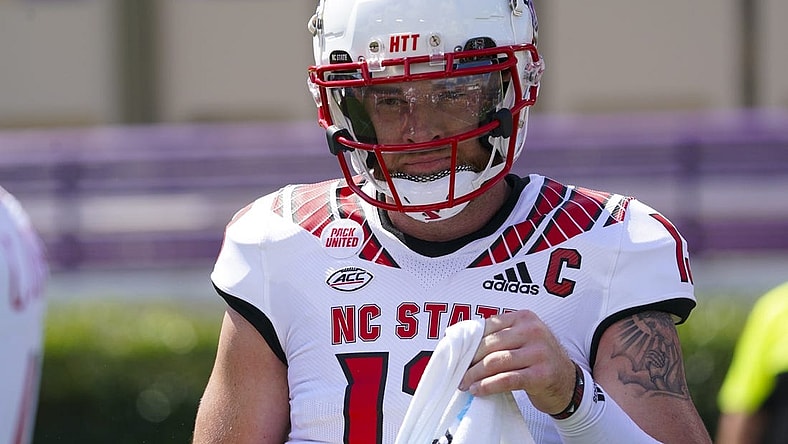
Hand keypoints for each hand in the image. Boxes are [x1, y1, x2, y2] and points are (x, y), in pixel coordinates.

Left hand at [458, 310, 576, 415]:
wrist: (568, 383)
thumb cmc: (538, 360)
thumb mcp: (523, 339)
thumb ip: (500, 336)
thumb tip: (463, 343)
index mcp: (524, 317)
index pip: (488, 326)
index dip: (469, 342)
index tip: (456, 354)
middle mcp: (533, 331)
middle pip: (489, 345)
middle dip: (469, 360)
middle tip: (458, 372)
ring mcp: (539, 352)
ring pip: (495, 362)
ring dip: (475, 374)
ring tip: (464, 383)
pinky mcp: (541, 374)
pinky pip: (507, 379)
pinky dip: (488, 386)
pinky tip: (478, 390)